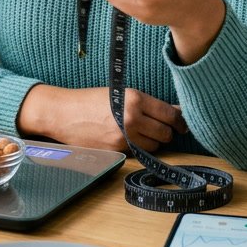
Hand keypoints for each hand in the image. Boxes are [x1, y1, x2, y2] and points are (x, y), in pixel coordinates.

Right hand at [20, 85, 186, 152]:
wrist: (64, 113)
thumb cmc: (91, 100)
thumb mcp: (121, 93)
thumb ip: (148, 104)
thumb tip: (176, 112)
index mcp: (135, 99)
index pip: (170, 114)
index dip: (179, 121)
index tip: (182, 124)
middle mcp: (132, 118)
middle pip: (165, 133)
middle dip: (166, 132)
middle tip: (160, 128)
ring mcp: (125, 136)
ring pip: (155, 145)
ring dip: (154, 141)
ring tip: (142, 133)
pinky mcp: (117, 149)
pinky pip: (140, 152)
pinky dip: (140, 148)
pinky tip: (130, 139)